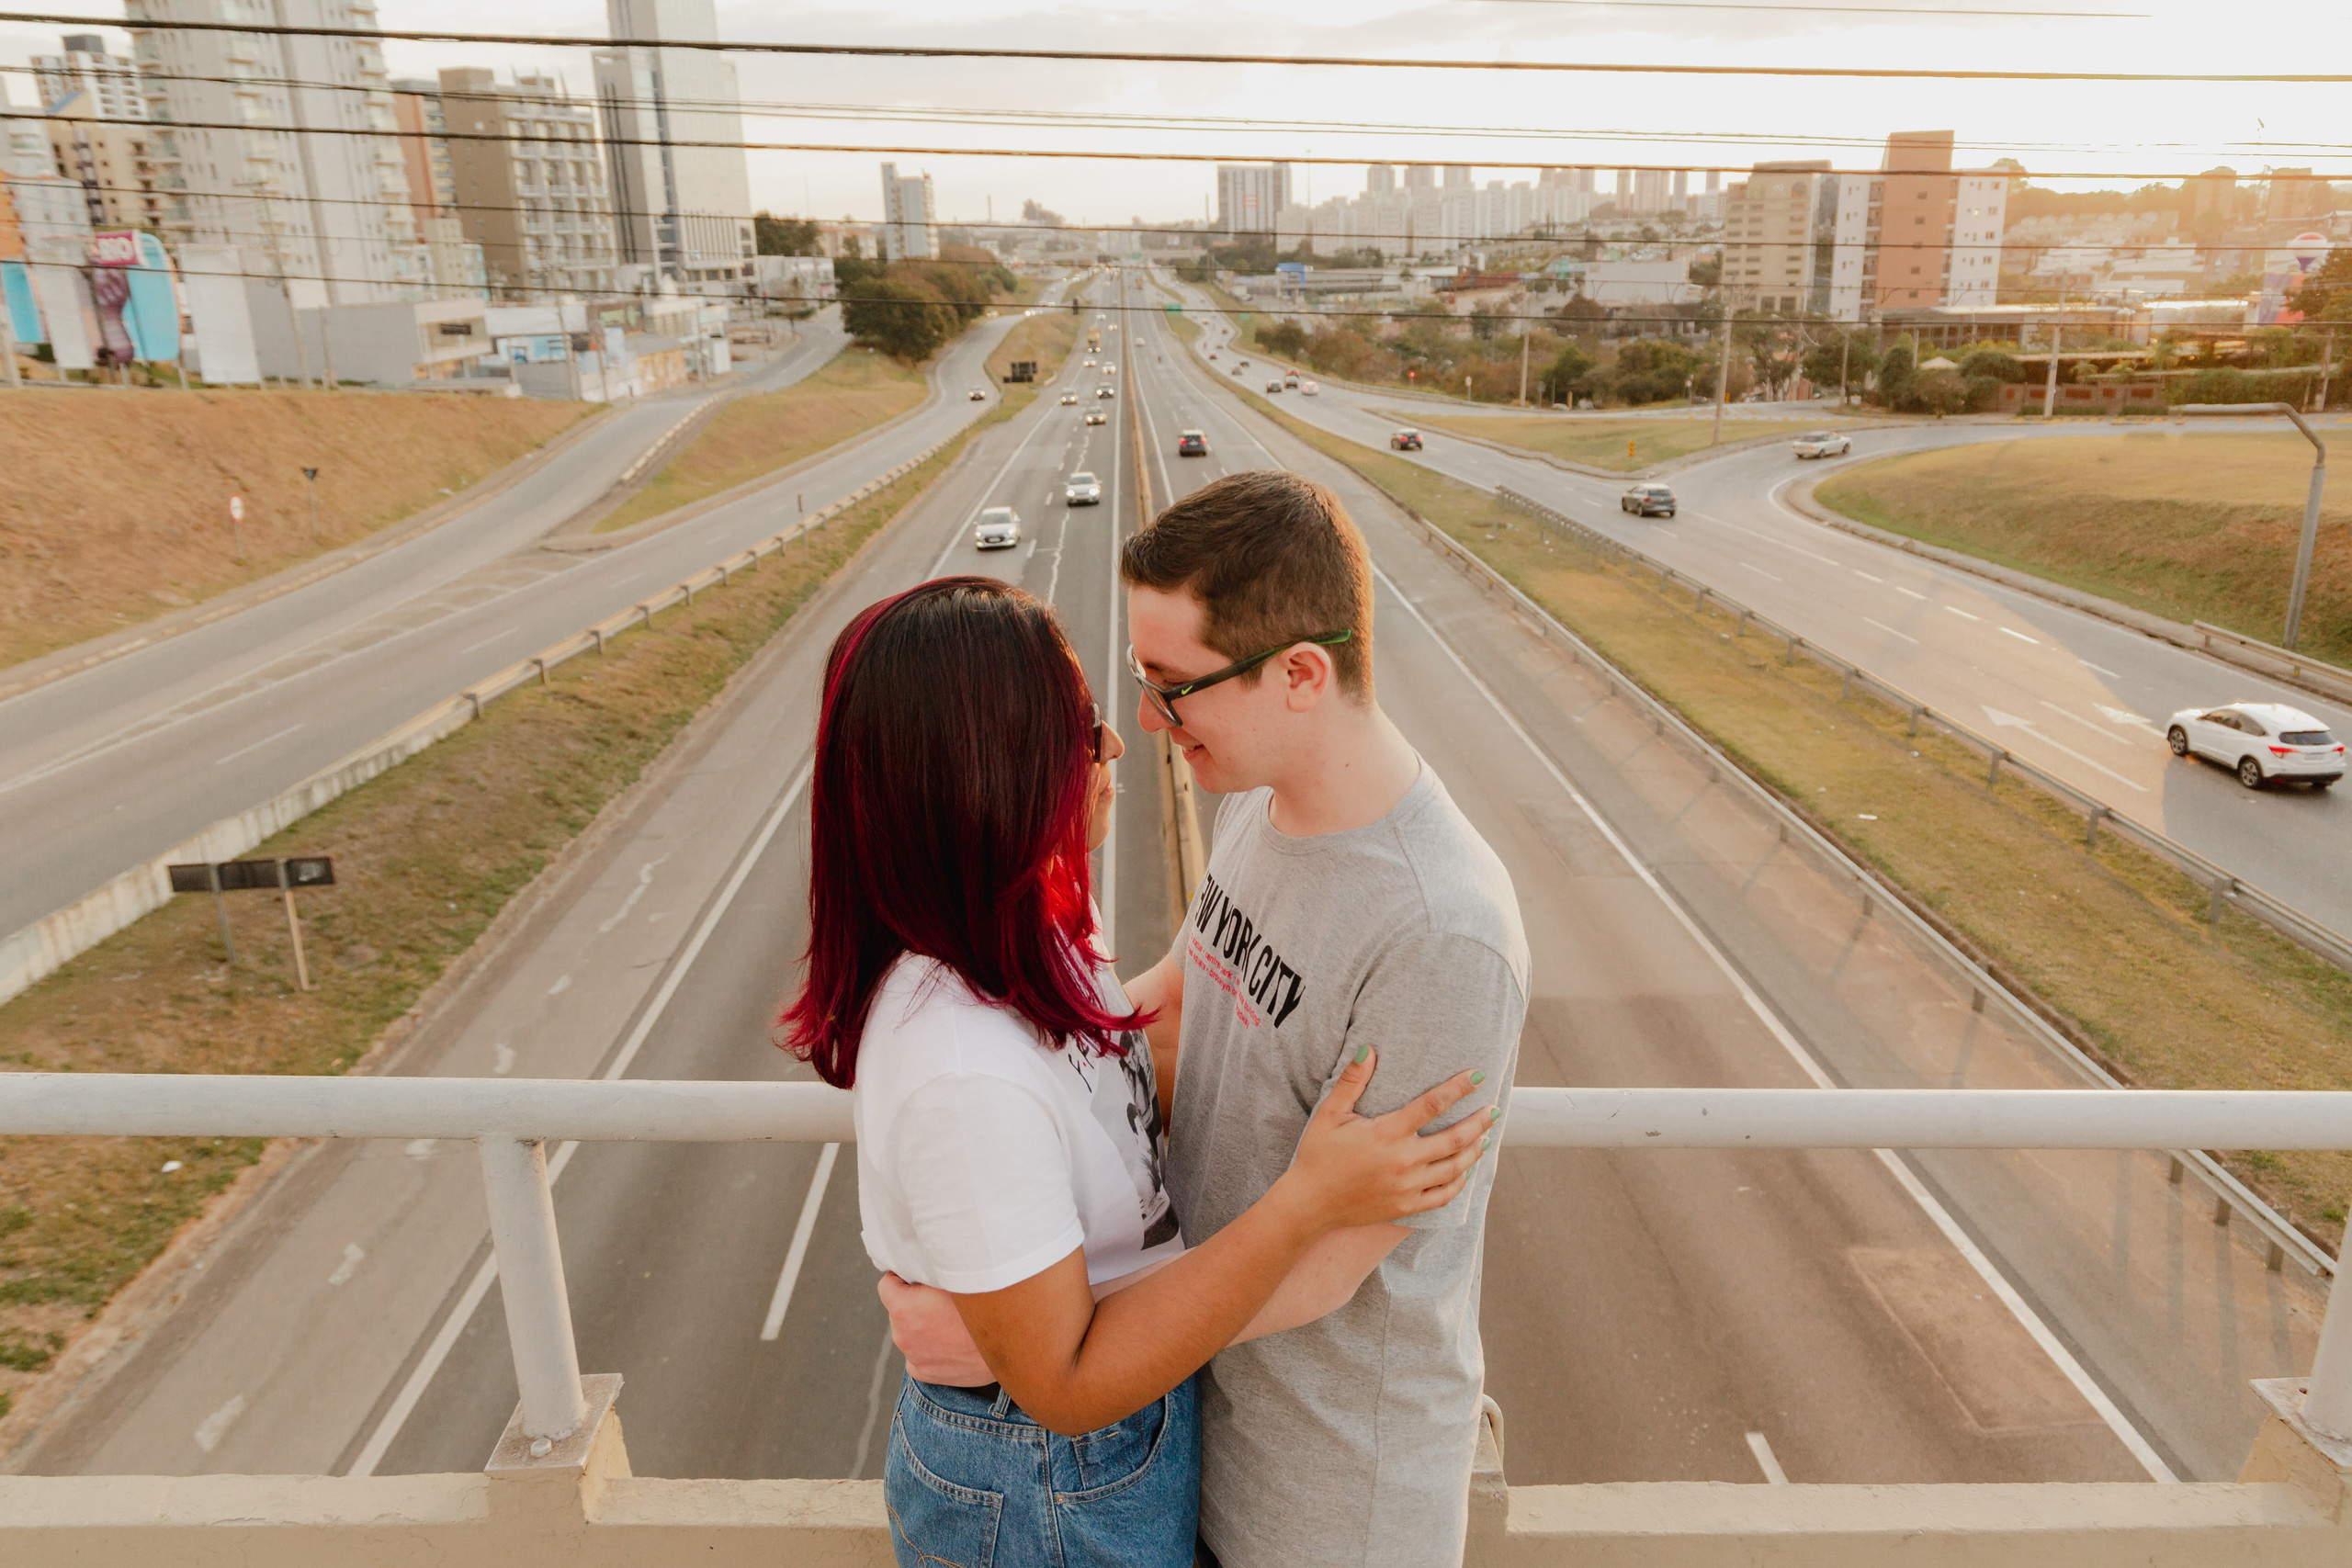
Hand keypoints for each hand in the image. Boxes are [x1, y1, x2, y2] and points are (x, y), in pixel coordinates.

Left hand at [878, 1272, 993, 1385]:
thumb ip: (933, 1269)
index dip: (902, 1278)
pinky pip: (918, 1355)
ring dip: (922, 1326)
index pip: (886, 1285)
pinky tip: (949, 1342)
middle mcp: (902, 1334)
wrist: (1009, 1346)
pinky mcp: (925, 1373)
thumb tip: (926, 1261)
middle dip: (915, 1303)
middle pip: (899, 1310)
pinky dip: (929, 1348)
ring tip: (950, 1323)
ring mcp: (913, 1356)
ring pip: (910, 1332)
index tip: (918, 1278)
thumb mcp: (957, 1277)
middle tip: (941, 1301)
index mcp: (903, 1308)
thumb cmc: (984, 1308)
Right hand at [1275, 1051, 1492, 1232]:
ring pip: (1454, 1167)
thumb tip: (1368, 1049)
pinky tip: (1465, 1171)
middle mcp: (1402, 1161)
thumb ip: (1352, 1082)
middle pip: (1454, 1138)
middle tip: (1494, 1110)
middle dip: (1478, 1122)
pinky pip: (1444, 1195)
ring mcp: (1407, 1187)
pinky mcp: (1406, 1206)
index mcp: (1386, 1133)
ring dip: (1474, 1150)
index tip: (1478, 1075)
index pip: (1432, 1104)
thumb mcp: (1330, 1114)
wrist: (1310, 1204)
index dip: (1458, 1088)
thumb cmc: (1318, 1155)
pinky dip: (1460, 1182)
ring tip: (1485, 1137)